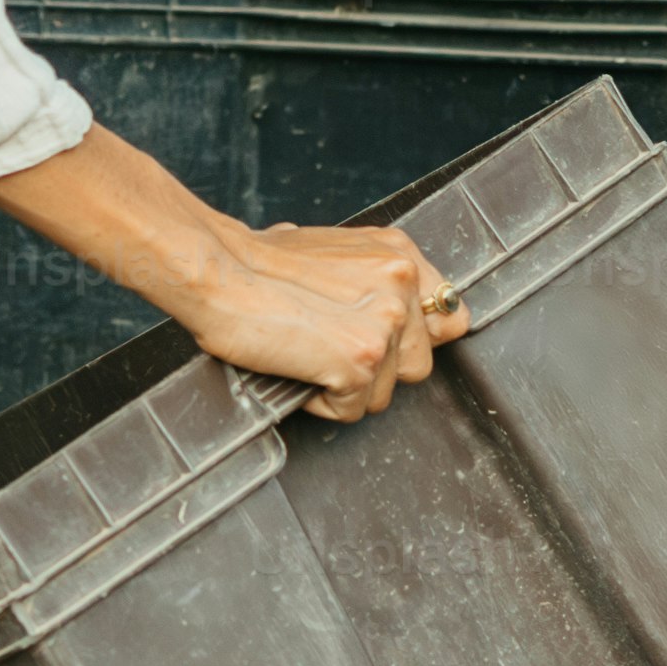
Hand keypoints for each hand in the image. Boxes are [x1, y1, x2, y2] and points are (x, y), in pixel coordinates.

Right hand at [179, 221, 453, 421]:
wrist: (218, 273)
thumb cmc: (257, 265)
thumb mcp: (336, 256)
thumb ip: (375, 281)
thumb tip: (396, 316)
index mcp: (399, 255)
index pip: (447, 317)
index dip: (412, 340)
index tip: (381, 343)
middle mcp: (401, 285)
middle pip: (417, 365)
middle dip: (375, 370)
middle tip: (328, 347)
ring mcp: (384, 324)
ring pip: (384, 393)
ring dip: (345, 389)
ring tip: (307, 355)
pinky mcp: (360, 361)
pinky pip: (351, 410)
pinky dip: (320, 402)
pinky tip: (297, 369)